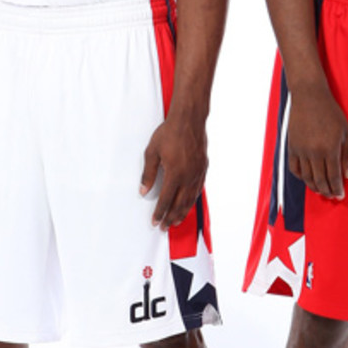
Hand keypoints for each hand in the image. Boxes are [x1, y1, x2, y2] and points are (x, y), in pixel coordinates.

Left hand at [140, 114, 207, 230]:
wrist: (189, 120)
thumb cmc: (169, 133)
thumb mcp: (152, 152)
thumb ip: (148, 174)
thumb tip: (143, 190)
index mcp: (175, 174)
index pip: (166, 200)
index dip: (159, 213)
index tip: (155, 222)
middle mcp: (188, 177)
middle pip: (179, 204)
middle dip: (171, 217)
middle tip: (165, 227)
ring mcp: (197, 173)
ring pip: (190, 199)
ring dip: (182, 212)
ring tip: (176, 221)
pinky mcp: (203, 168)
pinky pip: (198, 189)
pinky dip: (192, 200)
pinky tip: (188, 203)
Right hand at [286, 85, 347, 198]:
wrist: (309, 97)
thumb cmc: (331, 113)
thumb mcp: (346, 132)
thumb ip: (347, 155)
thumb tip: (347, 175)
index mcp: (330, 149)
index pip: (334, 177)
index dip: (337, 189)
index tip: (340, 196)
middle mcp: (314, 153)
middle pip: (320, 181)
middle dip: (327, 191)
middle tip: (332, 196)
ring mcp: (301, 151)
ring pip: (307, 177)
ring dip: (314, 187)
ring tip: (321, 191)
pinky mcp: (292, 147)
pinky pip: (295, 169)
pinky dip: (301, 177)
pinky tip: (308, 179)